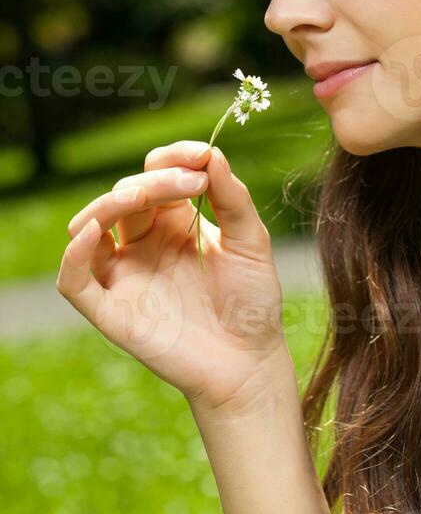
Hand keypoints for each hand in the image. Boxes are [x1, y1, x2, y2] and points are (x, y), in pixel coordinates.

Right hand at [57, 141, 290, 415]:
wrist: (251, 361)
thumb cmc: (253, 300)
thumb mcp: (251, 241)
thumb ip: (233, 197)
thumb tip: (212, 152)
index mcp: (176, 221)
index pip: (157, 172)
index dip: (174, 157)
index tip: (203, 155)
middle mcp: (145, 242)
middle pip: (127, 193)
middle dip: (156, 180)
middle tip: (194, 182)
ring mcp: (126, 274)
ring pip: (92, 224)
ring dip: (110, 202)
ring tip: (142, 194)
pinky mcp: (112, 310)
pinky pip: (74, 280)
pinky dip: (73, 254)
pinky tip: (92, 232)